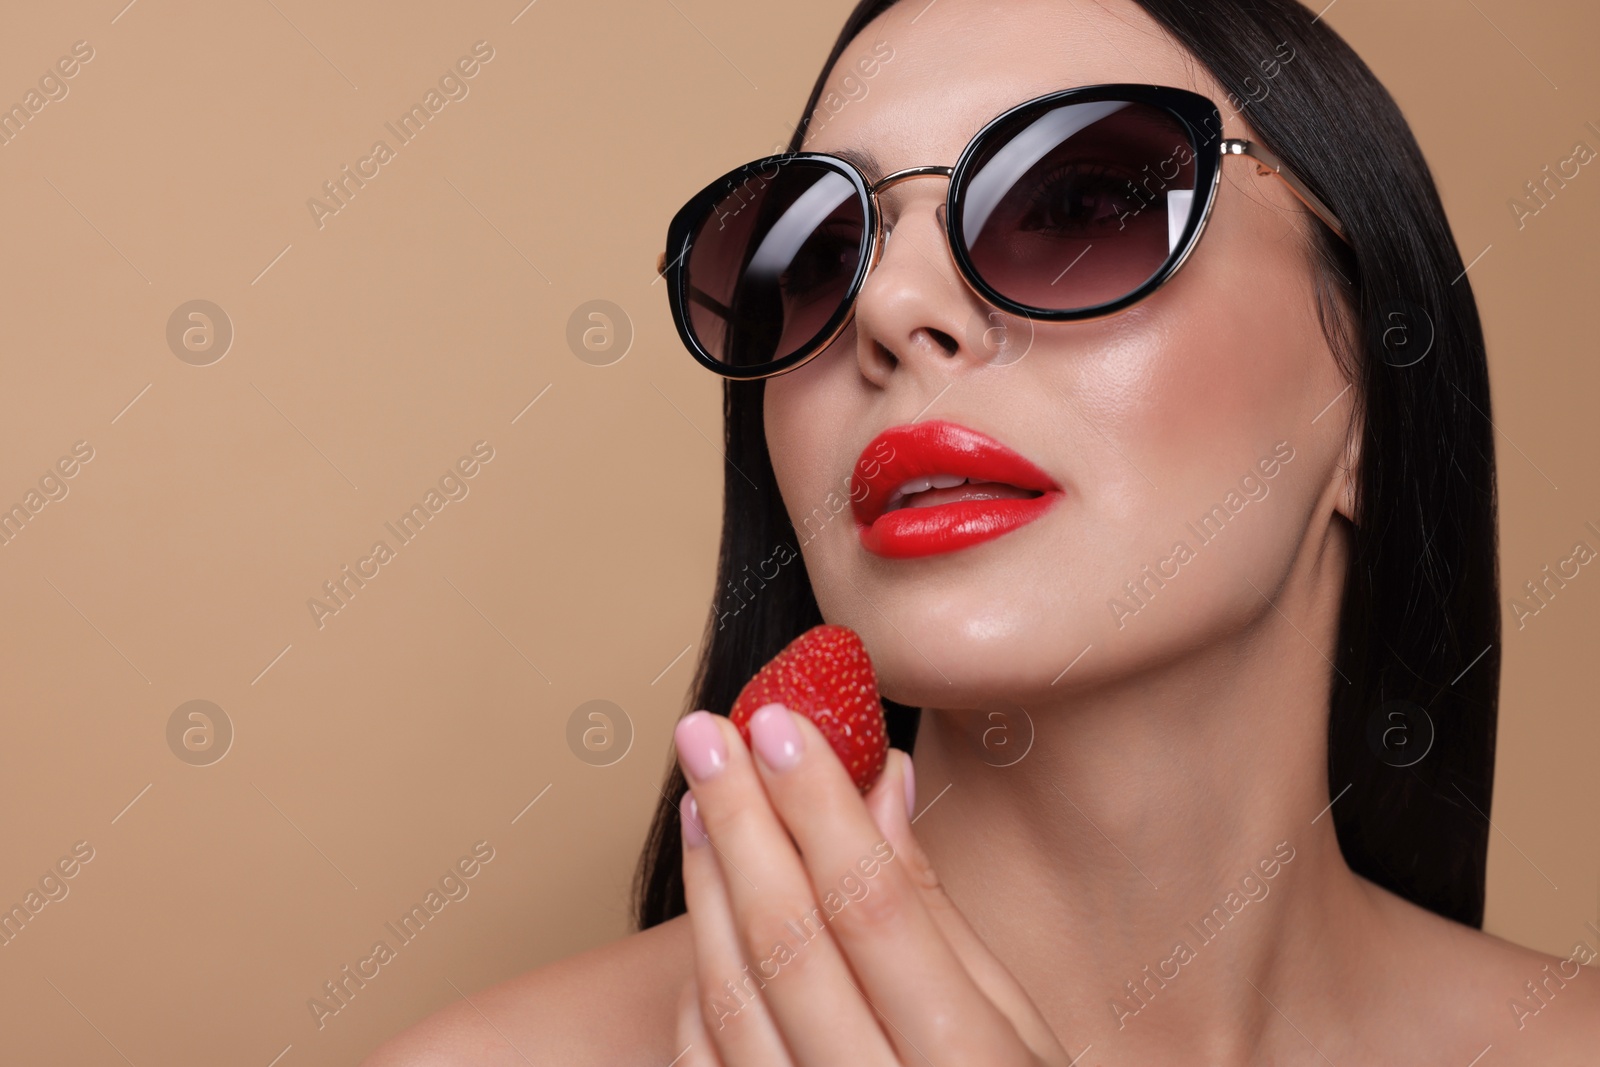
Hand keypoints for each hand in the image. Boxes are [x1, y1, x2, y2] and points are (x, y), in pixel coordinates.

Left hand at [669, 704, 1075, 1065]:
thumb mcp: (1017, 1029)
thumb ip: (937, 910)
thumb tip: (878, 777)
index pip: (874, 910)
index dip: (818, 808)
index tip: (781, 722)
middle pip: (791, 943)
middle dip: (743, 822)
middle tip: (707, 733)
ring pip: (734, 998)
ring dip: (707, 885)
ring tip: (699, 798)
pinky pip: (709, 1060)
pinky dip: (700, 977)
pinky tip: (708, 905)